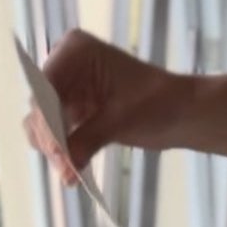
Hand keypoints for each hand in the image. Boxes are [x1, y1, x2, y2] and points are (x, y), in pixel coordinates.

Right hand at [22, 29, 187, 184]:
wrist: (185, 113)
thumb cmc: (161, 103)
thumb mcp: (123, 119)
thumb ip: (89, 139)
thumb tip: (64, 165)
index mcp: (75, 51)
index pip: (46, 86)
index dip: (46, 119)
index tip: (54, 149)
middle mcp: (65, 66)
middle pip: (41, 106)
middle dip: (50, 138)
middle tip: (65, 169)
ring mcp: (68, 90)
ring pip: (44, 123)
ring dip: (54, 150)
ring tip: (70, 175)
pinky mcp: (75, 112)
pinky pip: (60, 134)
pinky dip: (65, 153)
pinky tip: (73, 175)